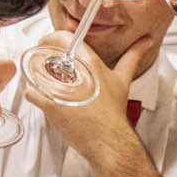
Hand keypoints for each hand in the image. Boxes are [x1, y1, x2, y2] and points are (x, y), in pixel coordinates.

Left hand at [28, 29, 149, 160]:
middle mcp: (74, 73)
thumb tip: (145, 42)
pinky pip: (31, 92)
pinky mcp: (50, 105)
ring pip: (35, 71)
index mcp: (90, 62)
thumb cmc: (113, 112)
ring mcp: (60, 89)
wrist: (109, 139)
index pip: (62, 37)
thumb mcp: (123, 79)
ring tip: (47, 81)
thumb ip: (133, 57)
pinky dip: (33, 93)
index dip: (53, 37)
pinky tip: (42, 96)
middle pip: (45, 53)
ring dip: (38, 74)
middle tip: (47, 62)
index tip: (50, 42)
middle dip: (44, 56)